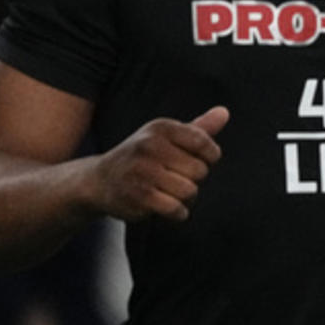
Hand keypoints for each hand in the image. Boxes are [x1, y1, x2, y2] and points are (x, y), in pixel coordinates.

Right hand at [90, 106, 227, 221]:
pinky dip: (176, 213)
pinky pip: (176, 209)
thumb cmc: (142, 158)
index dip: (208, 158)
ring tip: (166, 191)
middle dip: (193, 179)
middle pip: (200, 171)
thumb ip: (198, 128)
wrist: (99, 181)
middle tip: (172, 178)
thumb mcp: (166, 138)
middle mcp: (150, 145)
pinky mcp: (138, 195)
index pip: (205, 144)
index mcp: (161, 128)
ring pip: (190, 191)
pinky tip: (164, 206)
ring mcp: (142, 171)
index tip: (192, 159)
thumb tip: (225, 112)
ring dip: (184, 198)